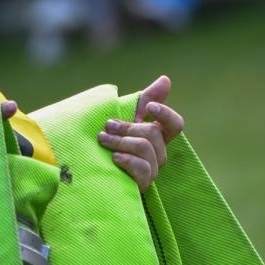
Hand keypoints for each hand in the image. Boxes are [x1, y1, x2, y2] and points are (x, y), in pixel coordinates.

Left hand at [98, 74, 183, 191]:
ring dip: (121, 142)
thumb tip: (166, 79)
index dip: (165, 114)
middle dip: (127, 127)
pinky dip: (127, 160)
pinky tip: (113, 158)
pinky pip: (143, 169)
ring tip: (103, 140)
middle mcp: (159, 154)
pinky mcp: (142, 185)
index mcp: (157, 136)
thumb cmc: (109, 138)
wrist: (89, 165)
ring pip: (146, 149)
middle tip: (107, 125)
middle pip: (154, 134)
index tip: (148, 106)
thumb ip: (145, 99)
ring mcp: (152, 171)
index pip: (175, 124)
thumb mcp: (125, 116)